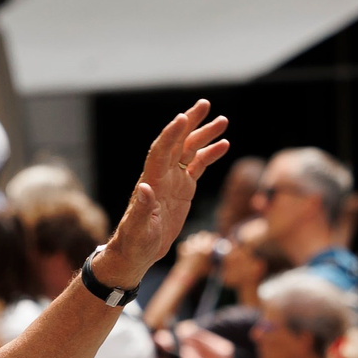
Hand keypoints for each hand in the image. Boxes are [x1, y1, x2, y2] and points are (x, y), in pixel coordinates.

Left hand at [95, 100, 230, 286]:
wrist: (137, 252)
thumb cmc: (134, 242)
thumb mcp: (137, 229)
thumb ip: (141, 209)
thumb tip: (144, 189)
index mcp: (151, 181)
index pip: (160, 152)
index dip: (170, 135)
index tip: (181, 118)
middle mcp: (161, 176)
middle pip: (176, 143)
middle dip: (189, 123)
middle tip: (205, 104)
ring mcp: (173, 180)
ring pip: (189, 151)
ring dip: (204, 135)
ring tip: (222, 121)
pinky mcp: (183, 189)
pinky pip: (197, 166)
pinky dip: (209, 154)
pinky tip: (224, 144)